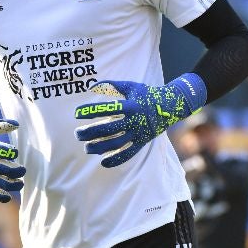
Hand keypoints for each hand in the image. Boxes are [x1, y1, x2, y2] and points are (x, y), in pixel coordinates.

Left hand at [74, 73, 206, 167]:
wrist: (170, 105)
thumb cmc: (147, 94)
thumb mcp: (131, 86)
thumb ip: (111, 85)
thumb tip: (92, 86)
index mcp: (130, 105)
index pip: (106, 109)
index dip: (90, 111)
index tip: (76, 113)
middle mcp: (134, 121)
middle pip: (108, 129)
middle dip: (90, 132)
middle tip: (77, 134)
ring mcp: (138, 133)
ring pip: (116, 143)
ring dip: (99, 147)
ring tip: (86, 148)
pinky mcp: (142, 142)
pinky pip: (129, 153)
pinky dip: (116, 159)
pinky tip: (103, 162)